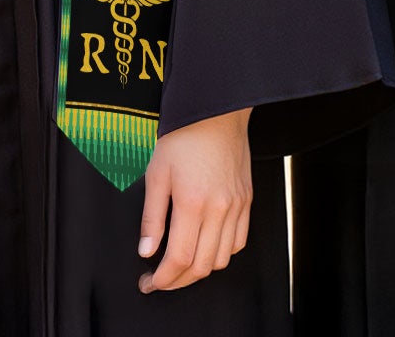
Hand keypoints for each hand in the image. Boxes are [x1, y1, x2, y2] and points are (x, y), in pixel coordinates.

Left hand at [138, 107, 251, 292]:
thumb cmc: (183, 136)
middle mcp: (219, 210)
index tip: (150, 283)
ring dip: (200, 270)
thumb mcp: (156, 172)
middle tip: (160, 280)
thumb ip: (152, 216)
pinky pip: (239, 242)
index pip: (180, 258)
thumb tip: (147, 250)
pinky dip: (221, 254)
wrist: (215, 112)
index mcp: (193, 203)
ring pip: (222, 259)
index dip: (164, 278)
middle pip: (202, 266)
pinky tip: (205, 248)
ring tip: (180, 266)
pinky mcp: (247, 202)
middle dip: (178, 281)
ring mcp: (237, 208)